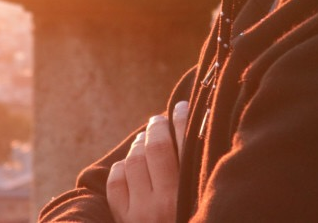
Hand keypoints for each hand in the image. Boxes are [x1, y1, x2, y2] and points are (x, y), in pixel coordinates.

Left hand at [107, 101, 188, 222]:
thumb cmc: (194, 221)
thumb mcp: (200, 204)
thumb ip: (197, 179)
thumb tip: (195, 141)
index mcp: (189, 198)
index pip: (184, 146)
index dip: (181, 120)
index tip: (181, 105)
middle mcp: (164, 205)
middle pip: (155, 149)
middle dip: (156, 128)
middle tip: (158, 120)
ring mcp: (140, 214)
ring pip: (133, 162)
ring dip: (138, 146)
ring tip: (144, 140)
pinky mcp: (124, 221)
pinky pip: (116, 183)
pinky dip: (121, 168)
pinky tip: (128, 165)